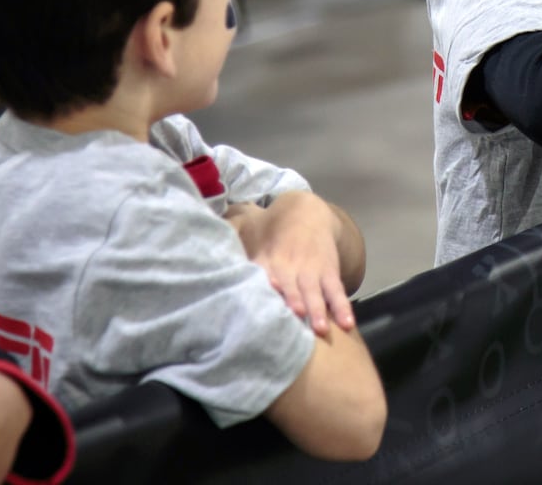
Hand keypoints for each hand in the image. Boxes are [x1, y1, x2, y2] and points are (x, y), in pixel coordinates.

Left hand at [227, 190, 355, 334]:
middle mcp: (290, 267)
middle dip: (295, 301)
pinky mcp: (328, 273)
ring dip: (320, 310)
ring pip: (316, 293)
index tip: (268, 294)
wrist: (307, 212)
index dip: (267, 284)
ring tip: (322, 329)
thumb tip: (194, 246)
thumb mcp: (247, 230)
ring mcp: (311, 271)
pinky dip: (342, 308)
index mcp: (267, 260)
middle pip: (293, 287)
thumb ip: (225, 241)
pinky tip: (347, 325)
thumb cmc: (269, 229)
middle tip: (297, 317)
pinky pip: (337, 292)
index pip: (265, 273)